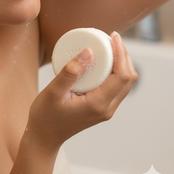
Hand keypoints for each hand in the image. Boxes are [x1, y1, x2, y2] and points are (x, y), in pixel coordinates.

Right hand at [28, 32, 137, 149]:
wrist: (44, 137)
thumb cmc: (46, 116)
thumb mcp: (53, 92)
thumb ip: (70, 72)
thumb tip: (88, 51)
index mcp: (98, 104)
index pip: (122, 76)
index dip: (122, 53)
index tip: (113, 36)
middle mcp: (106, 108)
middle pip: (128, 79)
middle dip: (124, 55)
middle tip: (111, 38)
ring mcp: (105, 110)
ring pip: (124, 83)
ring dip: (121, 63)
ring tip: (108, 46)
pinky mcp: (101, 108)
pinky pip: (115, 87)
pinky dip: (114, 71)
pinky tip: (101, 61)